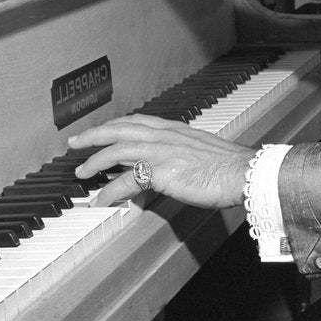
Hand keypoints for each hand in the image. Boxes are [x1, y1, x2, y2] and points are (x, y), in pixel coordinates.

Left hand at [68, 113, 252, 209]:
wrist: (245, 172)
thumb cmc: (229, 167)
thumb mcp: (200, 154)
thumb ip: (180, 157)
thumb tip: (166, 171)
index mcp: (175, 129)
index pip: (137, 121)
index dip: (115, 124)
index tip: (101, 129)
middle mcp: (165, 135)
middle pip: (120, 128)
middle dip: (94, 134)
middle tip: (75, 142)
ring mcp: (162, 151)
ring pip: (117, 149)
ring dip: (94, 161)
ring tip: (81, 172)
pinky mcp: (162, 170)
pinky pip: (126, 180)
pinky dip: (109, 190)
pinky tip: (101, 200)